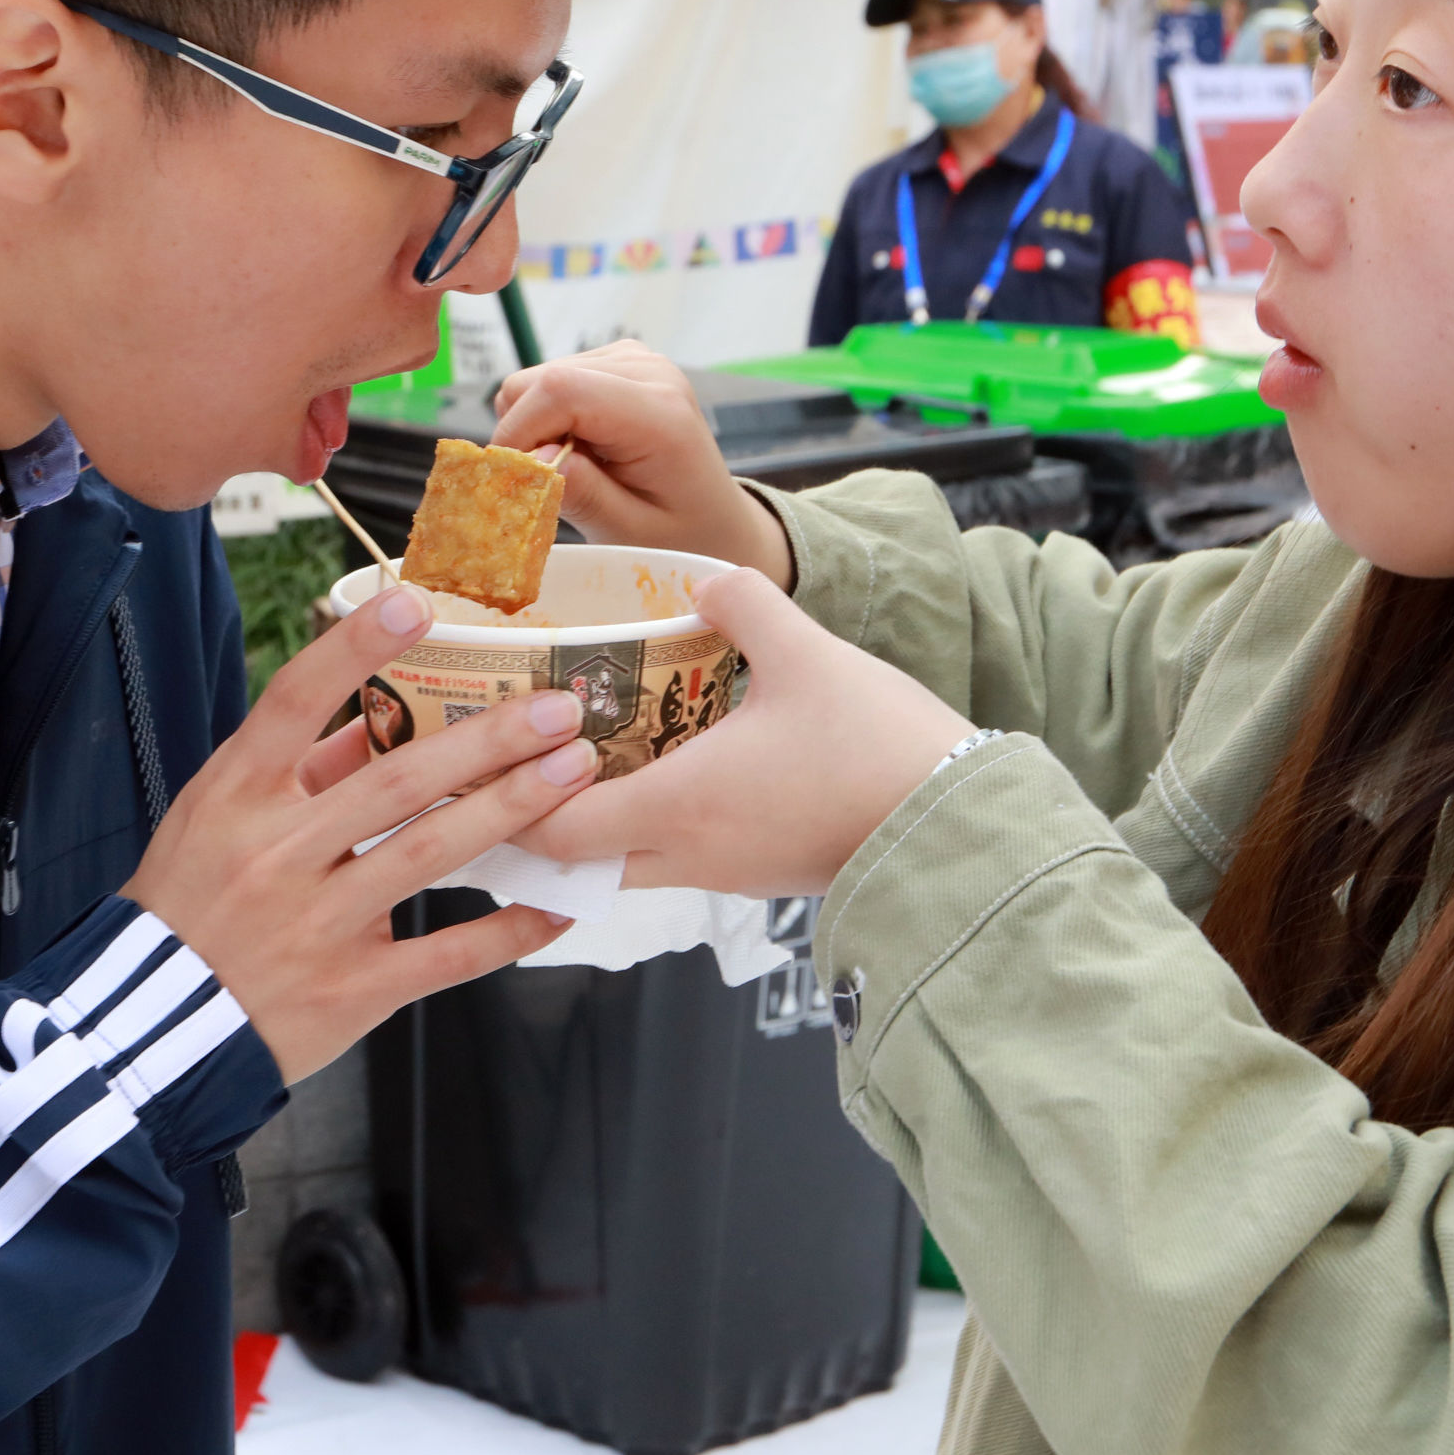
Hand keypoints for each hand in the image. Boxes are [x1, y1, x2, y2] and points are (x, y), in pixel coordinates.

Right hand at [123, 586, 595, 1080]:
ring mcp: (315, 923)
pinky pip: (446, 955)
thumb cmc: (190, 904)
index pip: (295, 702)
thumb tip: (380, 714)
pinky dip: (509, 930)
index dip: (354, 649)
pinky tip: (560, 902)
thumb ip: (300, 766)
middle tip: (559, 706)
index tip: (416, 603)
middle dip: (488, 740)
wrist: (152, 1026)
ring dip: (511, 809)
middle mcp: (276, 852)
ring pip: (430, 854)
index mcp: (236, 795)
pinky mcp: (351, 989)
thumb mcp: (219, 817)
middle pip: (396, 780)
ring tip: (574, 771)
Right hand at [487, 344, 791, 584]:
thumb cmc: (679, 535)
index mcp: (659, 415)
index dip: (519, 432)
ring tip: (575, 466)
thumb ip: (582, 493)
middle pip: (539, 381)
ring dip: (537, 425)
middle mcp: (649, 372)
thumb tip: (533, 456)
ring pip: (537, 378)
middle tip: (548, 481)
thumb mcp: (629, 532)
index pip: (562, 391)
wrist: (716, 520)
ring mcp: (635, 358)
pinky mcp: (620, 359)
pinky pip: (552, 378)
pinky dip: (550, 415)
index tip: (511, 480)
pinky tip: (582, 445)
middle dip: (523, 434)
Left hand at [516, 571, 969, 896]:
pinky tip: (667, 777)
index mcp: (679, 806)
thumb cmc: (879, 747)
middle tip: (521, 762)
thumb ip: (745, 603)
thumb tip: (707, 577)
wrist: (960, 825)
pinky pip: (681, 863)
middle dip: (538, 819)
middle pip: (578, 864)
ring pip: (629, 867)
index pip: (554, 831)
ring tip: (588, 762)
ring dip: (598, 826)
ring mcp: (728, 875)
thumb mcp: (807, 652)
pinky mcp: (764, 877)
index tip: (494, 755)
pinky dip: (651, 832)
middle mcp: (690, 855)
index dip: (509, 799)